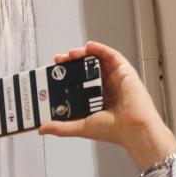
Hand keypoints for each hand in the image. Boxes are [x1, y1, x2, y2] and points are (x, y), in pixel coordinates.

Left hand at [39, 41, 175, 170]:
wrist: (133, 129)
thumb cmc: (114, 130)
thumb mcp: (80, 127)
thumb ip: (60, 127)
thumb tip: (42, 128)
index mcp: (96, 100)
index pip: (79, 84)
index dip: (66, 77)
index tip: (54, 73)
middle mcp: (106, 88)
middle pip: (87, 70)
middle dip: (72, 63)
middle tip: (59, 61)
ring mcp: (116, 79)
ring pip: (97, 61)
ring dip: (83, 54)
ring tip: (70, 53)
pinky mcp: (125, 72)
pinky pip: (112, 56)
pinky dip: (101, 49)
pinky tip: (90, 46)